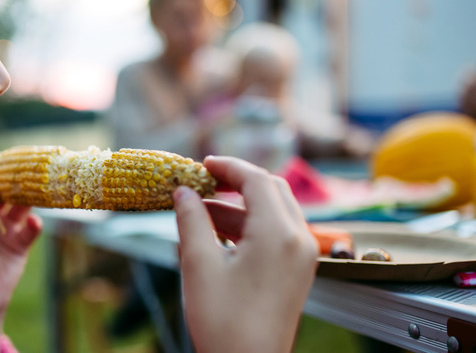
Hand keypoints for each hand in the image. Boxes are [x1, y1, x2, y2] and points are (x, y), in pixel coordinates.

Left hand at [0, 184, 41, 350]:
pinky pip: (30, 232)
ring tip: (36, 188)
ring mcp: (6, 231)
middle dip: (14, 179)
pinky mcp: (20, 246)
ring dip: (28, 198)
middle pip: (5, 193)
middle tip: (24, 165)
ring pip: (21, 208)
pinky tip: (34, 222)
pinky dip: (34, 226)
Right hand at [174, 156, 318, 352]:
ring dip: (240, 205)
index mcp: (278, 234)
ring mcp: (302, 257)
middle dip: (237, 181)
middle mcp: (299, 240)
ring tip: (201, 210)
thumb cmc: (223, 321)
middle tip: (205, 179)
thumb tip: (183, 191)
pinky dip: (250, 225)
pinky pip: (277, 233)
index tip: (202, 164)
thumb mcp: (199, 265)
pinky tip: (218, 233)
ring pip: (274, 211)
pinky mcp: (298, 271)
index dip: (228, 166)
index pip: (256, 180)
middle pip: (271, 190)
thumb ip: (191, 219)